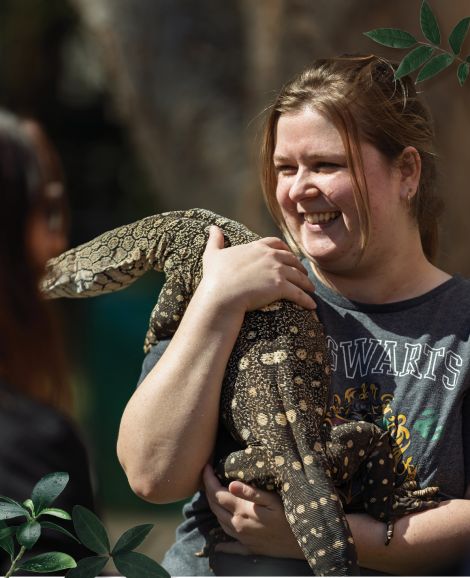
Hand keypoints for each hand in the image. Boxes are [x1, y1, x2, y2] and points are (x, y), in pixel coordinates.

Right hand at [200, 226, 315, 312]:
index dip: (284, 249)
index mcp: (257, 247)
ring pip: (299, 276)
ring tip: (310, 289)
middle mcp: (270, 256)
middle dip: (298, 266)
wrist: (221, 295)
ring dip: (306, 283)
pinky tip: (312, 306)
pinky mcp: (281, 287)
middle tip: (303, 274)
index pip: (276, 243)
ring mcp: (277, 271)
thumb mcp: (213, 254)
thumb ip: (215, 240)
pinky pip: (299, 294)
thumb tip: (212, 227)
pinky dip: (307, 300)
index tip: (288, 255)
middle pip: (291, 258)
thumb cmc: (215, 276)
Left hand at [203, 464, 302, 557]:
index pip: (217, 494)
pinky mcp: (249, 549)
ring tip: (213, 495)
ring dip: (214, 509)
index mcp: (242, 511)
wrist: (303, 544)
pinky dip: (222, 544)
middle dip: (208, 491)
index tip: (206, 467)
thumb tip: (231, 484)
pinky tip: (217, 544)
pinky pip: (230, 547)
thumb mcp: (273, 500)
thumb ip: (251, 493)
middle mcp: (237, 525)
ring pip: (220, 522)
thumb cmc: (290, 517)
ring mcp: (242, 538)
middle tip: (207, 477)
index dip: (209, 480)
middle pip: (215, 507)